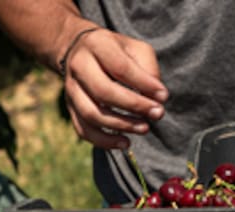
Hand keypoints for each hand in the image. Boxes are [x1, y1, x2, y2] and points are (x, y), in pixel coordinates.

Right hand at [60, 25, 168, 149]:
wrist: (80, 49)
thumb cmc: (116, 51)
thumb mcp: (136, 49)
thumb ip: (148, 69)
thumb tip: (157, 99)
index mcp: (97, 45)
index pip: (120, 68)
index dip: (144, 84)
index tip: (164, 96)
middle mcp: (79, 66)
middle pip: (103, 92)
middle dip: (134, 106)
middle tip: (158, 114)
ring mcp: (71, 89)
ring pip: (91, 113)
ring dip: (121, 125)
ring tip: (145, 128)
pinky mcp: (71, 107)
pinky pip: (83, 130)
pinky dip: (104, 141)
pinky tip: (125, 142)